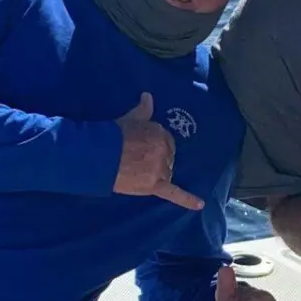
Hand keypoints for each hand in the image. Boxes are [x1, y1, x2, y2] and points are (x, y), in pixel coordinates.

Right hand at [114, 93, 201, 209]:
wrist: (99, 156)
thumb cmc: (112, 136)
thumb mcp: (129, 119)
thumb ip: (143, 110)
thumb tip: (148, 95)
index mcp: (161, 134)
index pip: (165, 141)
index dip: (153, 146)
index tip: (141, 148)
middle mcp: (164, 151)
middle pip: (167, 159)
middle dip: (155, 160)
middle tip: (136, 161)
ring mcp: (161, 169)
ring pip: (167, 174)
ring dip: (158, 175)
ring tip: (139, 174)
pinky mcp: (155, 185)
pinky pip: (174, 194)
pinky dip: (188, 200)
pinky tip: (200, 205)